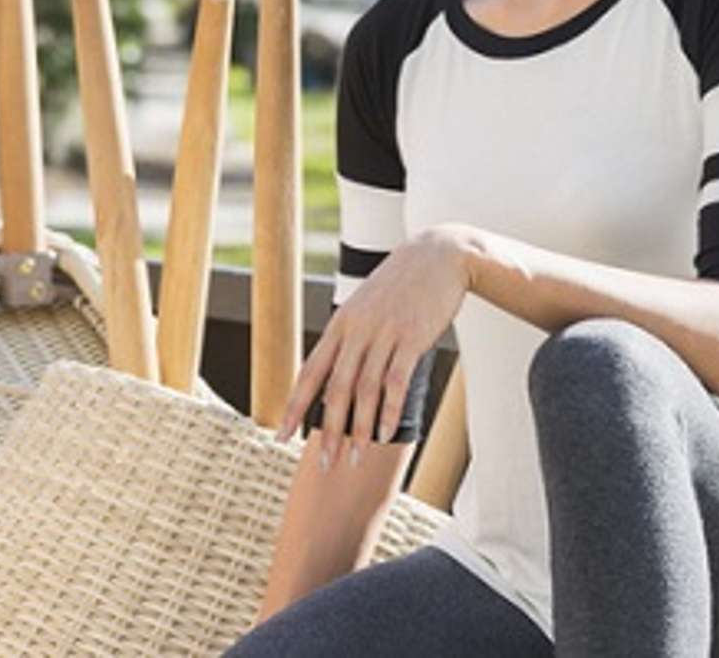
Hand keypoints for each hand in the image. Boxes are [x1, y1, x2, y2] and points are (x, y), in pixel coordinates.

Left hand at [279, 226, 474, 467]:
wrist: (438, 256)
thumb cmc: (400, 288)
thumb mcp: (366, 308)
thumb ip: (351, 339)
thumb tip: (337, 377)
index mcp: (340, 325)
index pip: (309, 371)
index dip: (294, 406)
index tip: (281, 436)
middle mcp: (356, 330)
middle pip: (334, 388)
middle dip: (327, 430)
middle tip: (325, 463)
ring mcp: (384, 333)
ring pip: (365, 389)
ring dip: (360, 428)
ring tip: (356, 457)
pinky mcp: (412, 337)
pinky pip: (397, 381)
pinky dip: (390, 410)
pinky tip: (387, 434)